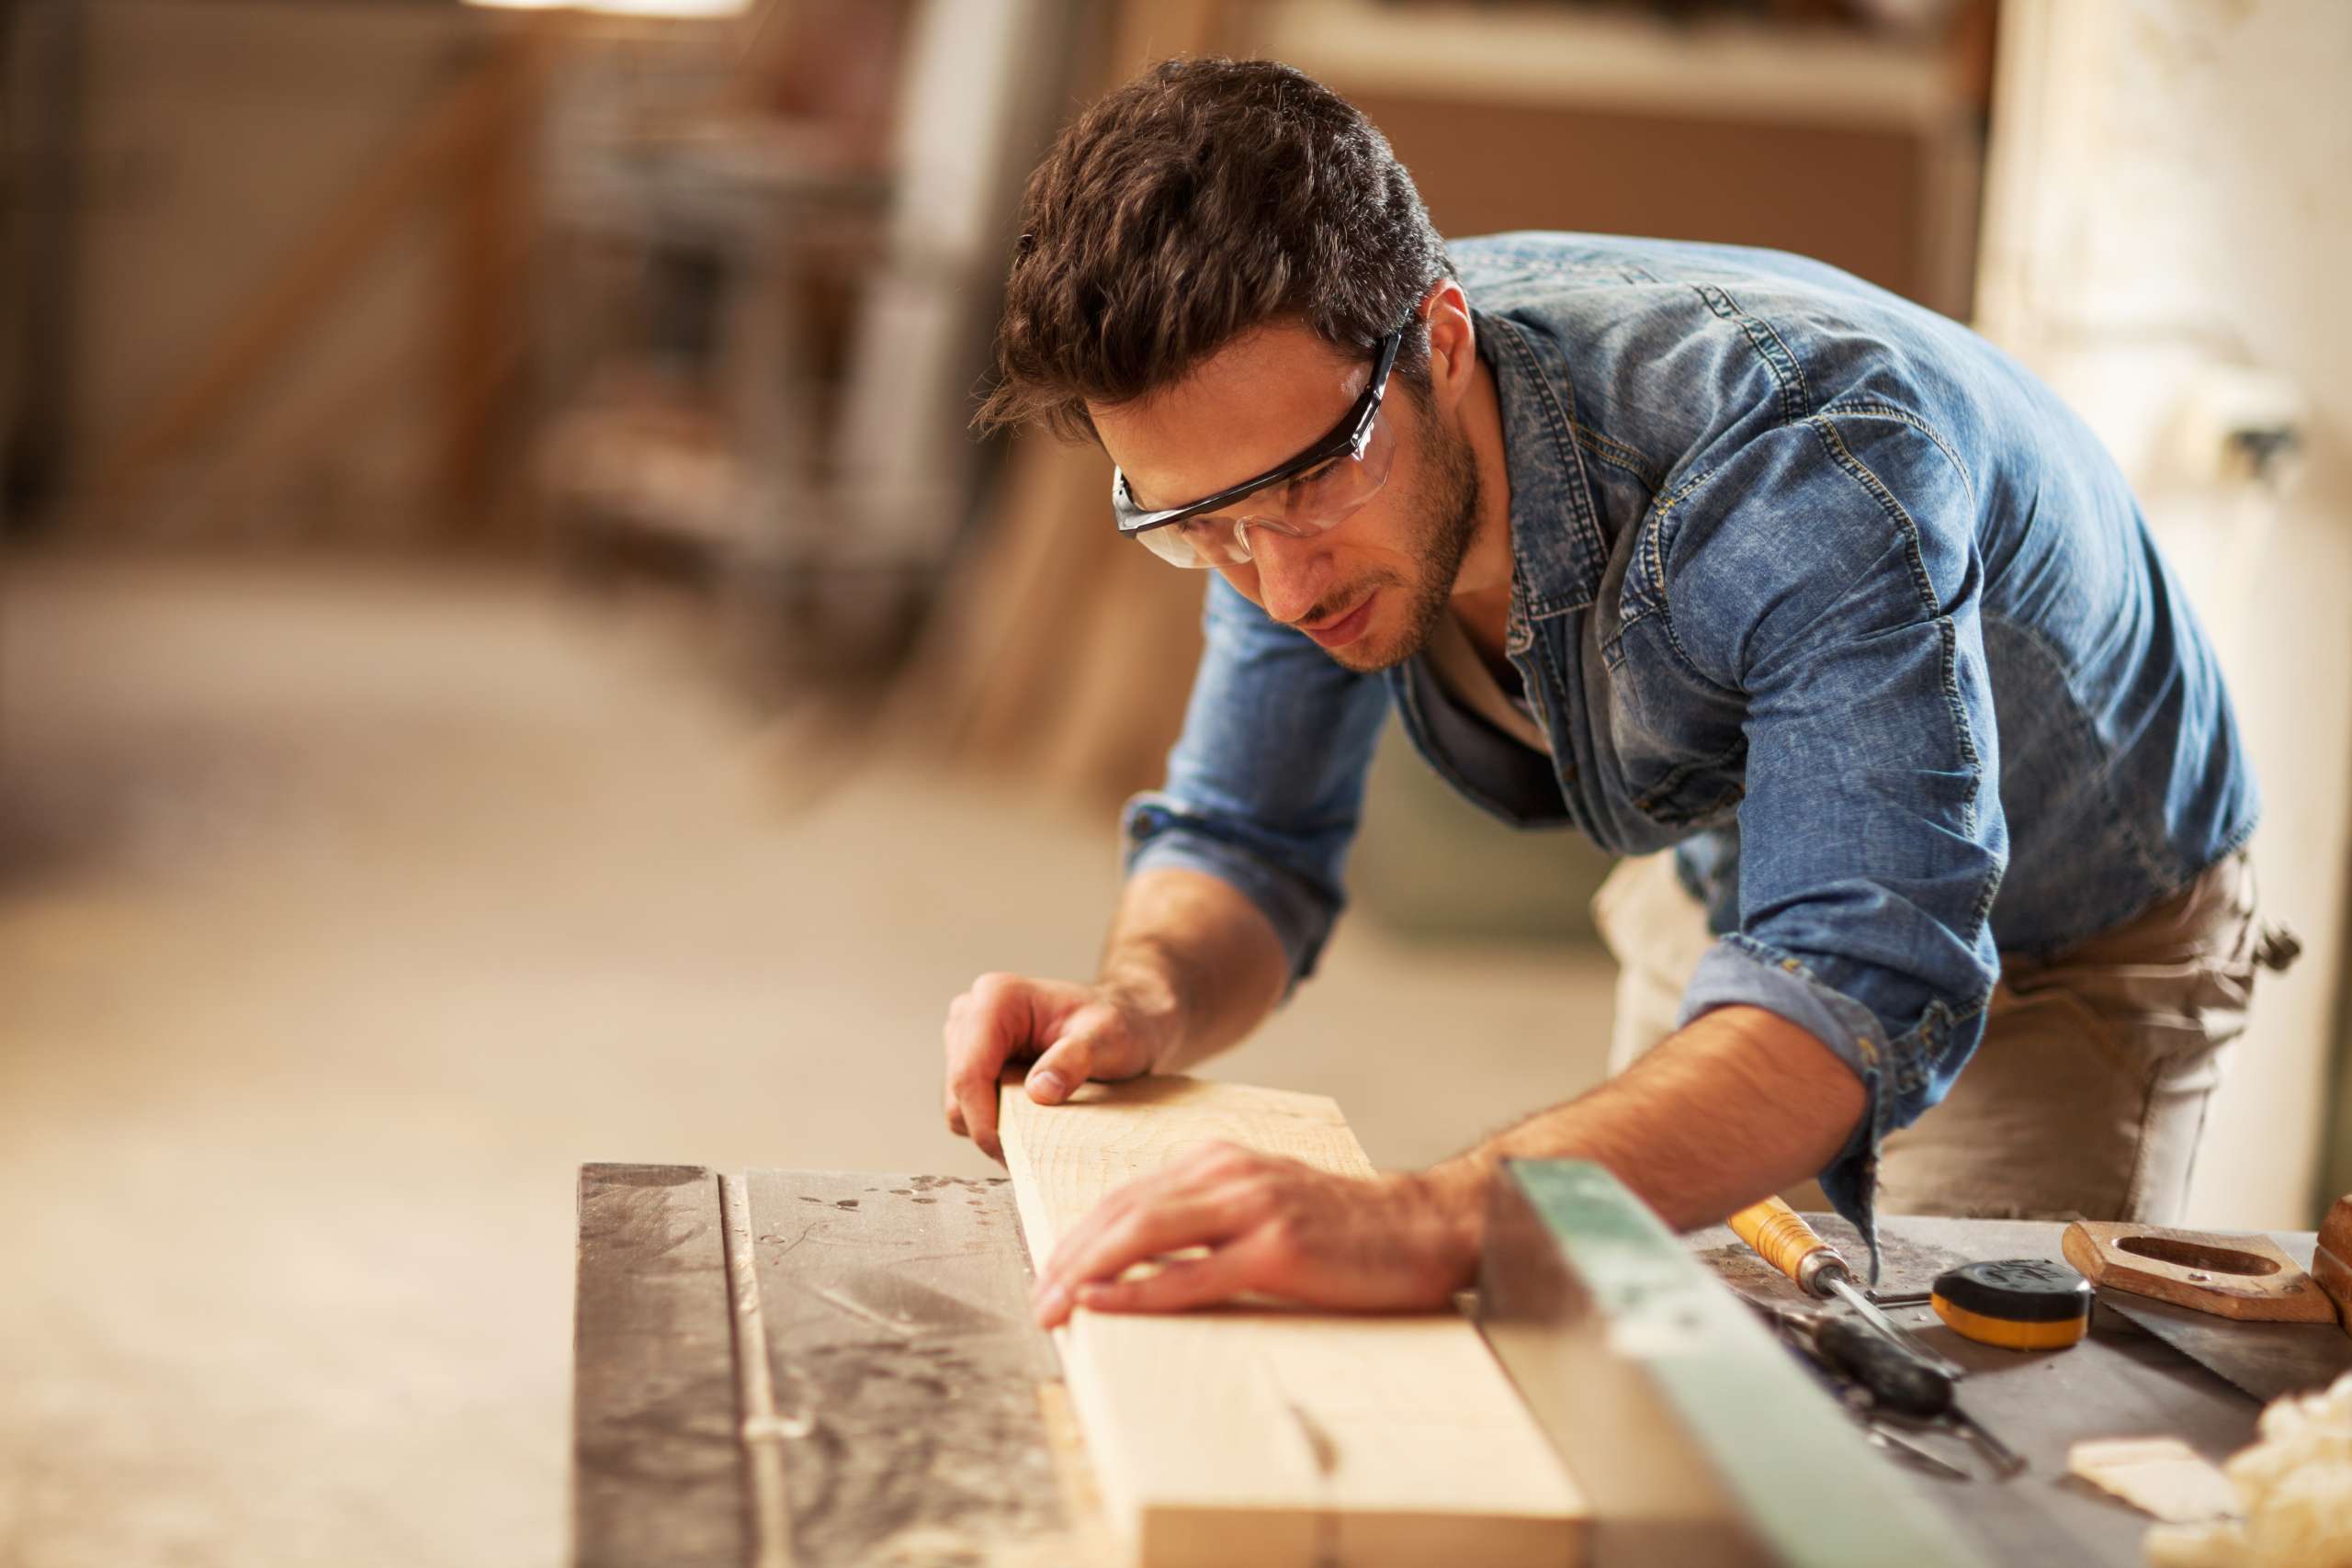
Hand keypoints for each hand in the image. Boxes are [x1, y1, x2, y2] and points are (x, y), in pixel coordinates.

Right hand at [942, 973, 1167, 1159]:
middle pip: (958, 1091)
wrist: (1125, 1020)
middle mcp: (972, 1012)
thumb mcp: (1109, 1039)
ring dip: (992, 1125)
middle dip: (990, 1126)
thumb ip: (1075, 1060)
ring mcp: (967, 1036)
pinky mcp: (971, 1058)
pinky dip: (993, 1120)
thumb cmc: (1120, 1024)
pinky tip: (1029, 1118)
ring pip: (958, 1103)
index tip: (1012, 1155)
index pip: (969, 1072)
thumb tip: (1039, 1092)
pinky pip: (966, 1105)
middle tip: (1036, 1149)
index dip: (983, 1120)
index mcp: (997, 999)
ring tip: (1038, 1131)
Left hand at [1028, 1143, 1483, 1327]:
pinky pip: (1191, 1273)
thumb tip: (1143, 1262)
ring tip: (1052, 1305)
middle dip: (1067, 1257)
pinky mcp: (1277, 1250)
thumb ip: (1209, 1219)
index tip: (1047, 1272)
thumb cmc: (1347, 1230)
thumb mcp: (1266, 1205)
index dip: (1078, 1236)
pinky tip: (1105, 1303)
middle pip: (1121, 1212)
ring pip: (1143, 1234)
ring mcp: (1253, 1209)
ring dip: (1086, 1273)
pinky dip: (1139, 1289)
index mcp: (1219, 1160)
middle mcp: (1228, 1175)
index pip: (1126, 1196)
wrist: (1425, 1226)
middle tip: (1035, 1299)